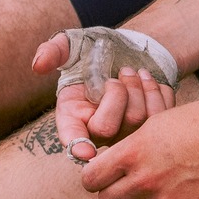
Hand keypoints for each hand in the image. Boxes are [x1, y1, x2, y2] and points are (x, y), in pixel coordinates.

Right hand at [34, 34, 175, 162]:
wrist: (126, 50)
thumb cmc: (94, 50)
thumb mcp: (72, 45)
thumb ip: (54, 52)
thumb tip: (38, 65)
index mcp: (73, 116)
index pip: (73, 140)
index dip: (78, 147)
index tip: (86, 152)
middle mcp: (98, 131)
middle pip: (111, 128)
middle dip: (118, 94)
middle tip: (120, 73)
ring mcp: (125, 133)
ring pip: (139, 121)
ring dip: (140, 88)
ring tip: (133, 72)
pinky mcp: (150, 126)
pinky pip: (160, 113)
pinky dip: (157, 89)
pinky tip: (148, 79)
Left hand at [80, 98, 198, 198]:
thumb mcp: (158, 123)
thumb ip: (132, 147)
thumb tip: (112, 164)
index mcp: (136, 152)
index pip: (91, 178)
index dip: (95, 176)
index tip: (103, 174)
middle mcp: (146, 179)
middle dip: (113, 191)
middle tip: (127, 184)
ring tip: (151, 191)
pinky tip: (173, 195)